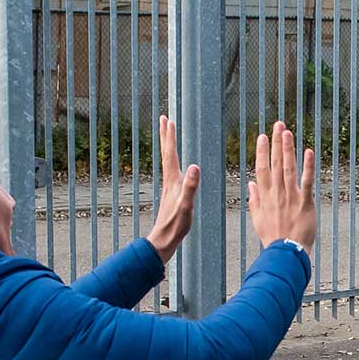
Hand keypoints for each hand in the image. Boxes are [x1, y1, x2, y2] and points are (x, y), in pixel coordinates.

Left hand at [145, 115, 200, 262]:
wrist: (164, 240)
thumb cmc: (175, 225)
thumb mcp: (186, 205)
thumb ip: (190, 187)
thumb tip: (195, 167)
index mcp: (173, 181)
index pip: (171, 153)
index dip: (170, 137)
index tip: (169, 120)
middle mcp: (169, 181)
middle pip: (167, 153)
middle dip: (166, 136)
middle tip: (165, 120)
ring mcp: (170, 187)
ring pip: (169, 161)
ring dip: (169, 147)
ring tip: (170, 137)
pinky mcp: (172, 194)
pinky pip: (173, 171)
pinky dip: (174, 162)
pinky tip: (177, 166)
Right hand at [249, 120, 316, 249]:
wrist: (285, 253)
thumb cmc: (273, 238)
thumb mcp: (258, 219)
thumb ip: (255, 199)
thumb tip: (251, 184)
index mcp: (265, 197)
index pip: (262, 169)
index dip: (262, 152)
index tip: (263, 137)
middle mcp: (277, 194)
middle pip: (275, 164)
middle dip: (276, 143)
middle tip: (278, 125)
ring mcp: (291, 197)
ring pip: (289, 169)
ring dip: (288, 150)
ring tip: (288, 133)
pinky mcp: (305, 203)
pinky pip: (307, 181)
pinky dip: (308, 167)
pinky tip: (308, 152)